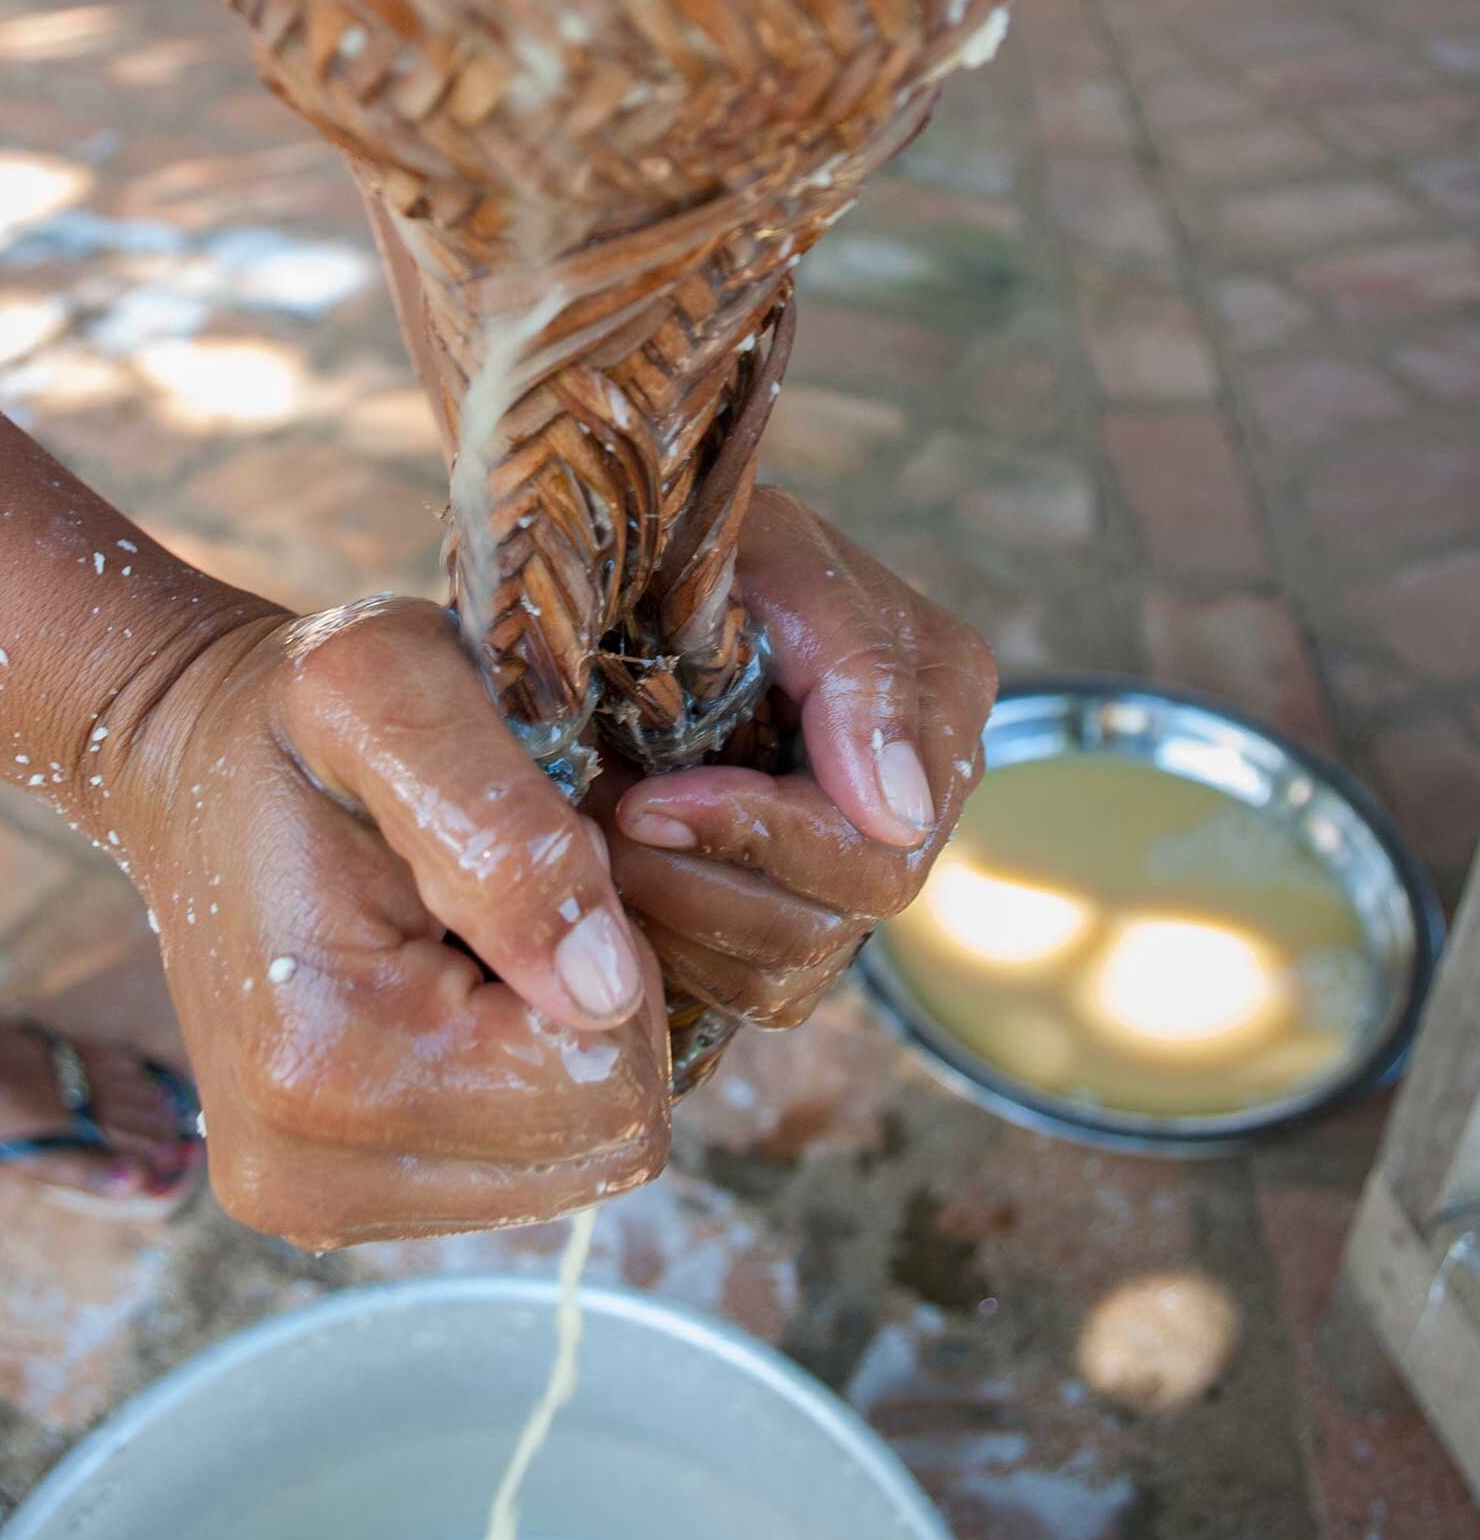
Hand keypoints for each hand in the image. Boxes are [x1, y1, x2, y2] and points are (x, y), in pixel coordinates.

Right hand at [114, 598, 668, 1247]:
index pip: (608, 1086)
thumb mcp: (392, 691)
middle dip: (596, 1009)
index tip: (537, 863)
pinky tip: (456, 988)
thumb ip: (506, 831)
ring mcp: (313, 1207)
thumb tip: (602, 991)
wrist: (187, 765)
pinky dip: (520, 1073)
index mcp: (328, 1068)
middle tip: (507, 899)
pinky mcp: (330, 1204)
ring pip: (572, 1159)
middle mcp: (308, 1181)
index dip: (615, 957)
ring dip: (560, 1040)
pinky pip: (516, 1166)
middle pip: (601, 1141)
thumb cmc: (296, 715)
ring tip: (474, 936)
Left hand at [596, 489, 996, 1028]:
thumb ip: (854, 666)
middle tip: (604, 822)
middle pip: (841, 913)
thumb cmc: (702, 549)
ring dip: (675, 914)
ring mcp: (866, 859)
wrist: (635, 575)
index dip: (757, 833)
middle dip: (704, 879)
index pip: (881, 836)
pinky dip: (678, 950)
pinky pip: (758, 990)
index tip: (641, 798)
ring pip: (792, 967)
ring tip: (596, 841)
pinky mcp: (806, 911)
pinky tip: (621, 878)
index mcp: (943, 692)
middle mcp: (926, 790)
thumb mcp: (771, 557)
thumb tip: (898, 813)